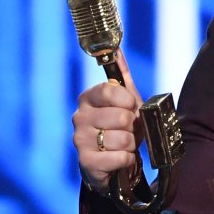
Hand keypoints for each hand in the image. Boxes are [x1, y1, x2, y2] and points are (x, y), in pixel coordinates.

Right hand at [72, 49, 143, 194]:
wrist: (113, 163)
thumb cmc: (121, 129)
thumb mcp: (126, 102)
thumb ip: (122, 77)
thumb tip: (117, 50)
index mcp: (88, 98)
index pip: (109, 90)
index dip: (128, 101)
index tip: (132, 108)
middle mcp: (79, 117)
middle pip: (120, 117)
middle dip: (133, 127)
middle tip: (130, 131)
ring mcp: (80, 139)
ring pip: (122, 139)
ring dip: (131, 144)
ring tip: (125, 145)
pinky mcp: (86, 161)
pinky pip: (119, 157)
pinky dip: (127, 159)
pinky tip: (122, 159)